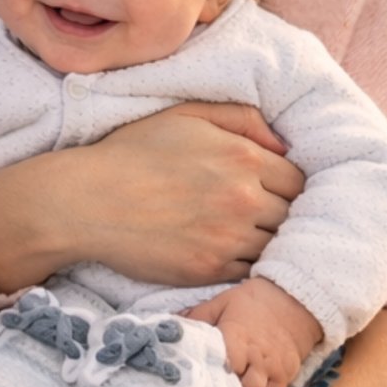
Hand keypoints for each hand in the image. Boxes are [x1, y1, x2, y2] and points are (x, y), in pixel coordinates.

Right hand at [63, 103, 303, 286]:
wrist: (89, 200)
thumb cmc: (134, 152)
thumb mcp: (186, 115)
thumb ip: (241, 118)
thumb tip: (282, 145)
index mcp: (243, 157)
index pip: (297, 180)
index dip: (286, 185)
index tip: (270, 189)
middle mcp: (243, 198)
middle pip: (292, 215)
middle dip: (279, 213)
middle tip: (257, 213)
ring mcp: (228, 238)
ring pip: (275, 246)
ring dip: (265, 241)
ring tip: (241, 234)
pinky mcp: (210, 268)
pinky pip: (250, 271)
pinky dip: (245, 265)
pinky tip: (225, 252)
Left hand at [187, 278, 320, 386]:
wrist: (291, 300)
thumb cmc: (250, 302)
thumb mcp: (221, 302)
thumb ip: (197, 317)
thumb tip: (169, 326)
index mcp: (237, 335)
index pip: (224, 363)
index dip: (211, 375)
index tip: (198, 381)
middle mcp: (257, 355)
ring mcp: (274, 367)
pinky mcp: (286, 374)